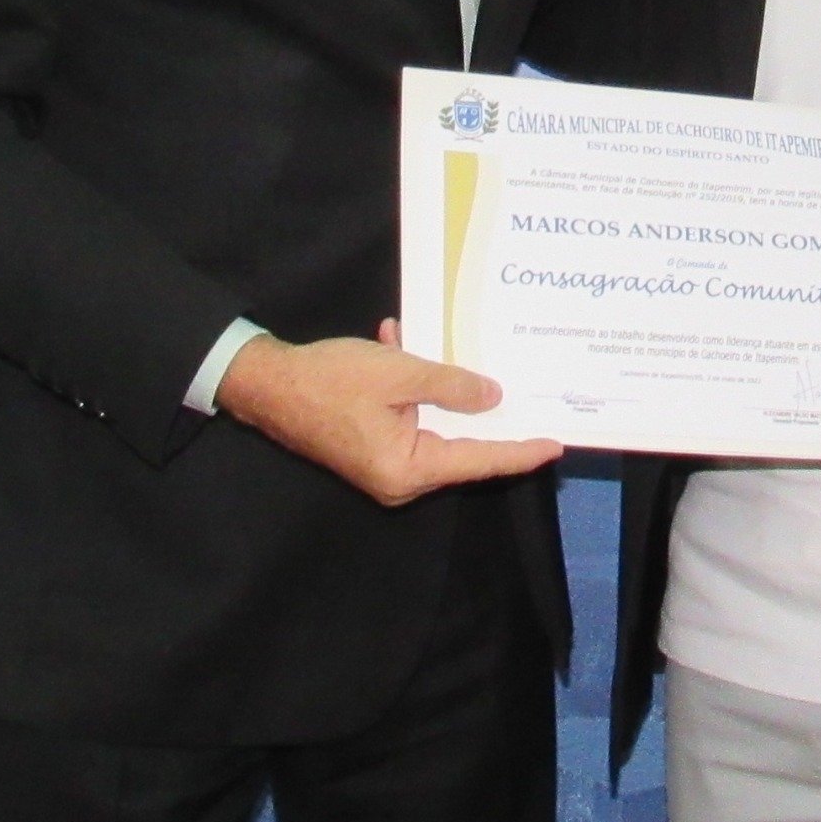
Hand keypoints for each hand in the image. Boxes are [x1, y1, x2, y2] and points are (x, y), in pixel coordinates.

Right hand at [214, 324, 560, 506]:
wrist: (265, 383)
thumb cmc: (328, 380)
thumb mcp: (398, 374)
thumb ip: (449, 386)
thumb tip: (492, 398)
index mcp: (408, 470)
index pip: (479, 460)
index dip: (519, 450)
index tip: (555, 445)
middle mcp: (400, 479)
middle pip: (459, 446)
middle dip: (486, 415)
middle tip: (529, 395)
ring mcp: (383, 466)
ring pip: (433, 427)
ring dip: (440, 388)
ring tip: (465, 356)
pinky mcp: (370, 447)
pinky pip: (407, 419)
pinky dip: (410, 386)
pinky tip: (403, 342)